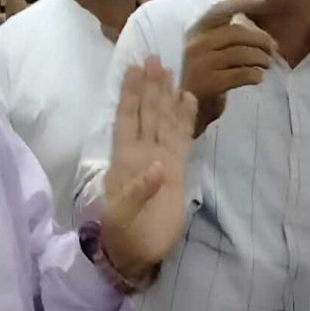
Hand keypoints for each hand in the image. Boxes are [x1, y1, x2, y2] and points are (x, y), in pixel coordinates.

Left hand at [100, 58, 197, 279]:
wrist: (135, 252)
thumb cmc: (122, 233)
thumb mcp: (121, 216)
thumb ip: (138, 192)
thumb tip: (159, 167)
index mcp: (124, 158)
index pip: (127, 118)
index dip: (130, 94)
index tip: (133, 68)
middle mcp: (142, 152)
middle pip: (147, 113)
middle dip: (150, 87)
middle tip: (154, 59)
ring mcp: (161, 159)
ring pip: (164, 122)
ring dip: (166, 97)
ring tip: (170, 71)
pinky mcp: (177, 171)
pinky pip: (182, 140)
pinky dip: (185, 120)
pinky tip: (187, 100)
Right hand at [180, 0, 273, 136]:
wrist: (181, 110)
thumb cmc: (199, 77)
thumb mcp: (206, 52)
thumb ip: (225, 38)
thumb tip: (262, 36)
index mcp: (196, 32)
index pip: (219, 11)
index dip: (240, 2)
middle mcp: (196, 44)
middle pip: (237, 34)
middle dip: (260, 40)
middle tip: (272, 49)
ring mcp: (202, 63)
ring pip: (243, 54)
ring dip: (261, 59)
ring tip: (267, 64)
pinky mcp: (210, 82)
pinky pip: (242, 74)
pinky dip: (255, 74)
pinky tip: (258, 77)